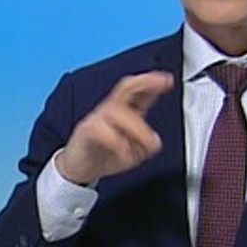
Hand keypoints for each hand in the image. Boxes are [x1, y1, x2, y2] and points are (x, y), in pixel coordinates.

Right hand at [56, 71, 174, 185]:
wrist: (77, 167)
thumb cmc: (103, 155)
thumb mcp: (132, 153)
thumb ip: (145, 146)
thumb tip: (154, 141)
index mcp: (122, 113)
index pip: (136, 92)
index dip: (151, 83)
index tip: (168, 79)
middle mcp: (109, 110)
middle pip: (125, 88)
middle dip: (145, 82)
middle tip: (162, 82)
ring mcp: (96, 119)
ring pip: (118, 112)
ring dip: (138, 129)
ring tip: (150, 145)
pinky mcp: (86, 131)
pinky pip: (102, 131)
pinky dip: (118, 144)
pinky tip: (125, 154)